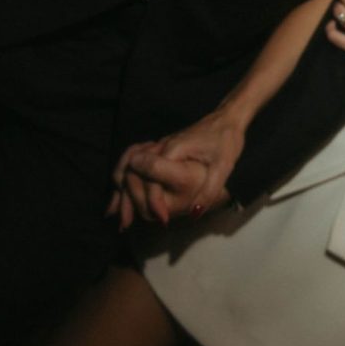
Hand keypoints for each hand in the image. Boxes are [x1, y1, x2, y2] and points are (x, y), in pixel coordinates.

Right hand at [108, 108, 241, 227]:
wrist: (226, 120)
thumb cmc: (226, 141)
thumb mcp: (224, 165)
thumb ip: (210, 188)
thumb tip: (195, 213)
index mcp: (174, 149)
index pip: (152, 175)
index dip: (154, 200)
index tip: (162, 220)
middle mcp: (160, 146)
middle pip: (133, 173)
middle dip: (129, 201)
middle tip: (128, 225)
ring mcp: (157, 147)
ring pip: (128, 169)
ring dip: (121, 193)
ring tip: (121, 219)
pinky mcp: (158, 149)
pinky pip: (134, 166)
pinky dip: (124, 183)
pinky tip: (118, 201)